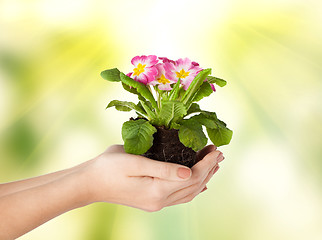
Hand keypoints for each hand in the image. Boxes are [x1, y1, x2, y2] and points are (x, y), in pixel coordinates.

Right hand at [82, 144, 223, 211]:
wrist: (90, 183)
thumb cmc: (108, 167)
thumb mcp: (134, 162)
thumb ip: (163, 169)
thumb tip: (189, 172)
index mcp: (157, 190)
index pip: (192, 177)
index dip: (207, 163)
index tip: (217, 150)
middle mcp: (160, 200)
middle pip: (194, 185)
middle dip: (209, 169)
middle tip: (219, 153)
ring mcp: (156, 203)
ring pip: (189, 192)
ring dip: (204, 177)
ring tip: (213, 164)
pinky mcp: (152, 201)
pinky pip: (180, 196)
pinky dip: (193, 187)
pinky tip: (198, 182)